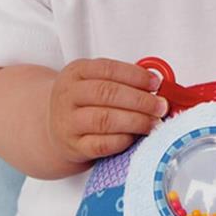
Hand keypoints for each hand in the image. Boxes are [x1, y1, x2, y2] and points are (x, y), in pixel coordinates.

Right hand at [47, 58, 167, 164]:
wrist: (55, 128)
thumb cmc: (84, 102)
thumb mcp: (95, 80)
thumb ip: (123, 80)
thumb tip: (157, 85)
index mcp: (76, 72)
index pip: (108, 69)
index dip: (135, 76)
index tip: (156, 83)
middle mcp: (68, 95)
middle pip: (106, 93)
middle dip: (139, 100)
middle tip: (160, 106)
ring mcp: (68, 122)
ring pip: (104, 119)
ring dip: (135, 121)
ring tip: (153, 122)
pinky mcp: (73, 146)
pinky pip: (101, 144)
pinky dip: (123, 140)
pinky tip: (135, 136)